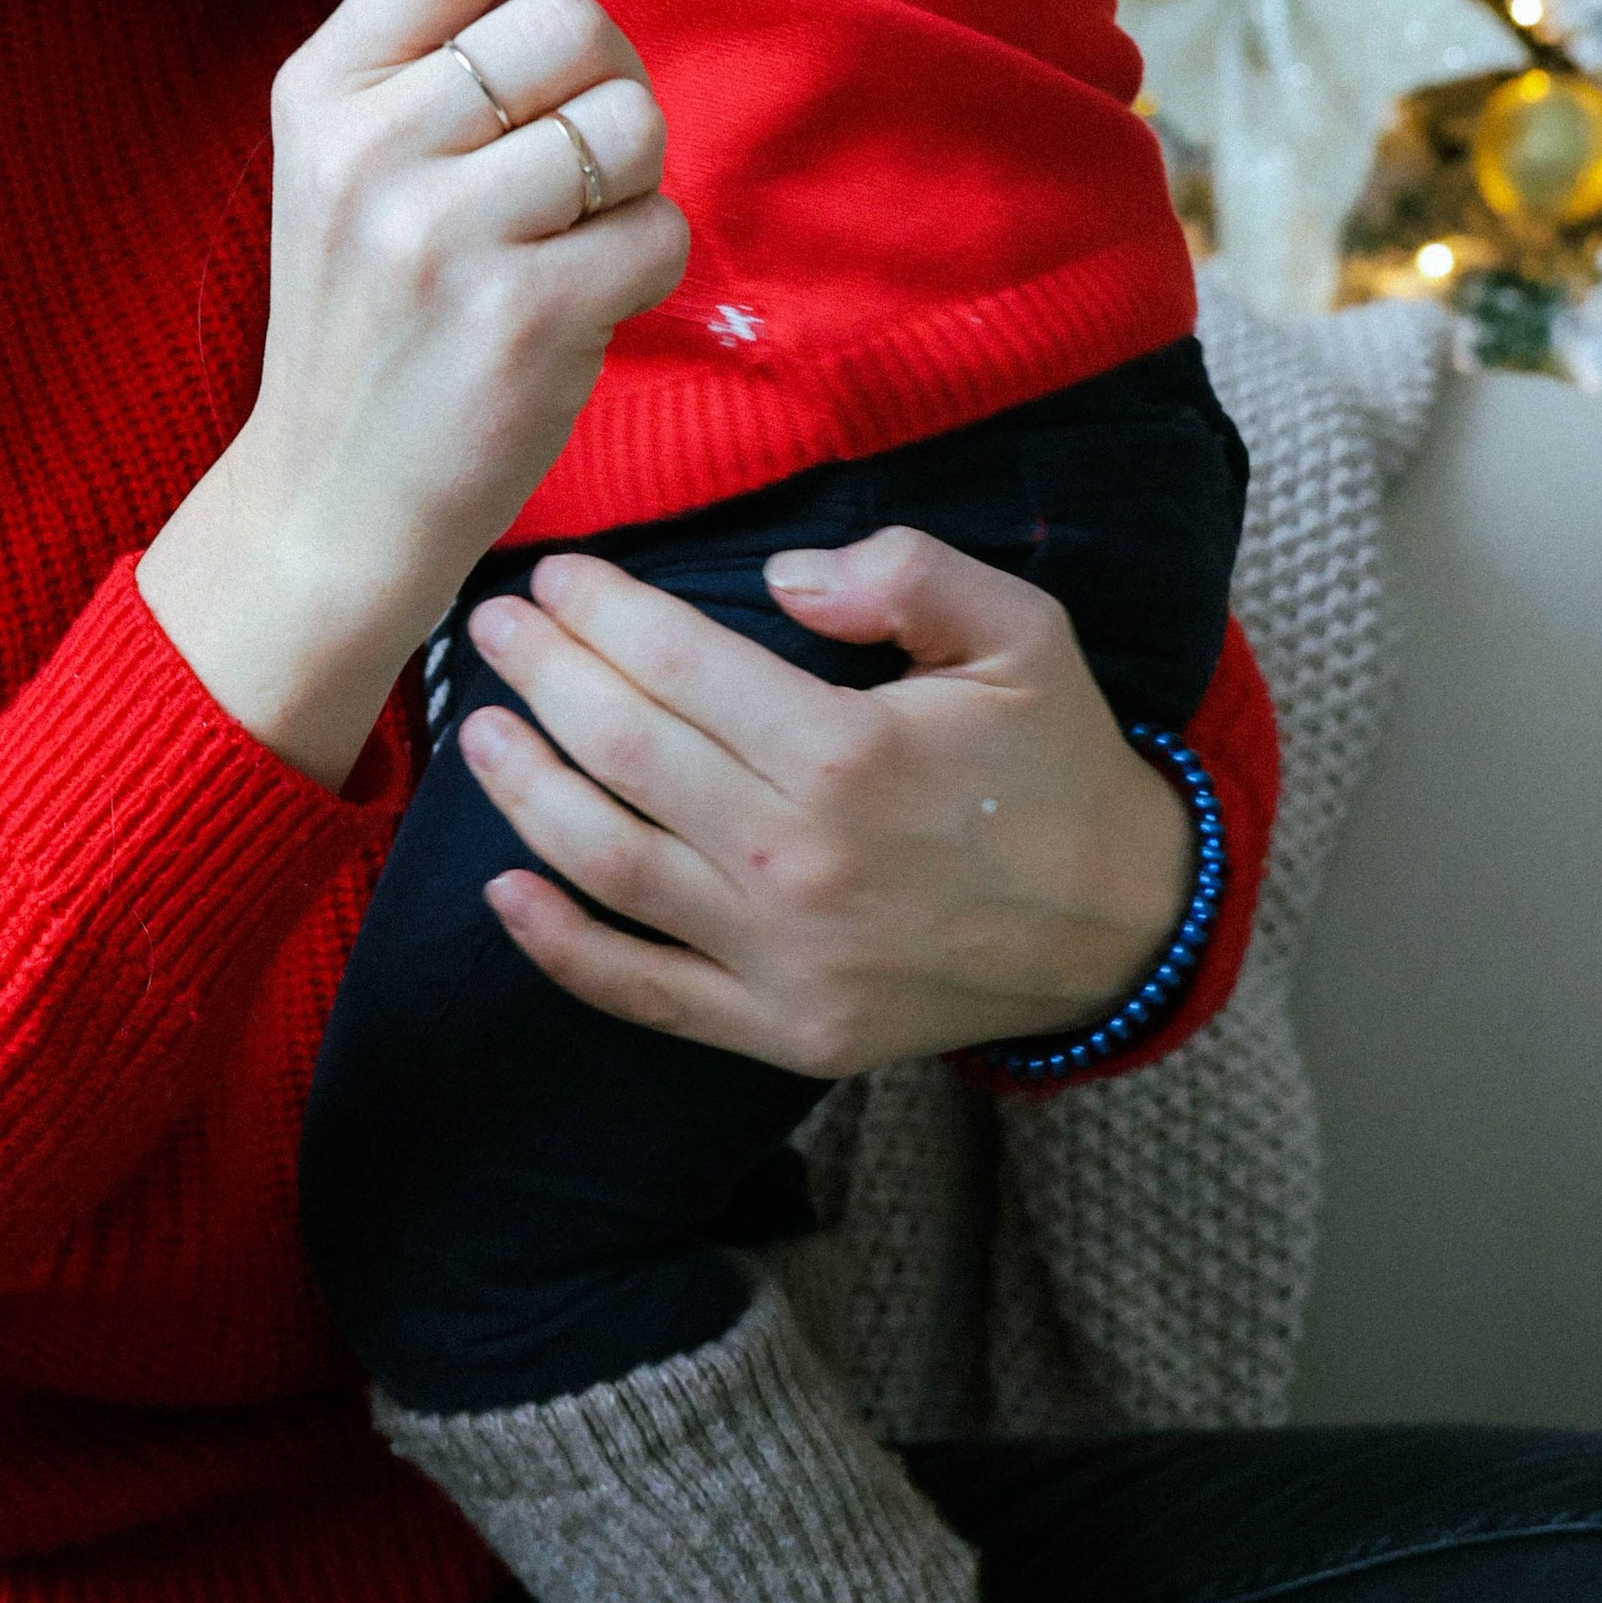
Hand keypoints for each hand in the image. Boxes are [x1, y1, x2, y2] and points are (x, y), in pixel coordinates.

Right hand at [138, 0, 692, 786]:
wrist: (327, 504)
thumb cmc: (370, 320)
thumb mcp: (351, 160)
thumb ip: (436, 48)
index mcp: (325, 83)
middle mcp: (372, 142)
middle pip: (576, 21)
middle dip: (611, 81)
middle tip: (567, 167)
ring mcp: (444, 231)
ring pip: (631, 120)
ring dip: (633, 178)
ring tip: (563, 240)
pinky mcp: (523, 315)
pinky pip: (659, 228)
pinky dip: (647, 265)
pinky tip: (578, 308)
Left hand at [458, 530, 1196, 1075]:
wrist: (1123, 927)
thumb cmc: (1058, 765)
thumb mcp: (1022, 632)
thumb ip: (909, 574)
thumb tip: (781, 579)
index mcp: (849, 751)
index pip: (677, 663)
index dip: (600, 611)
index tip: (553, 577)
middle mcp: (798, 858)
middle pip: (624, 751)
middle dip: (542, 676)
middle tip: (489, 627)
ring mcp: (783, 956)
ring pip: (610, 863)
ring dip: (525, 791)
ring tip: (478, 730)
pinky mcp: (782, 1029)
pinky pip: (643, 992)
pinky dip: (561, 948)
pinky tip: (504, 888)